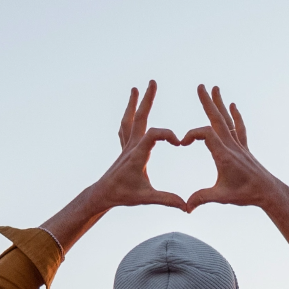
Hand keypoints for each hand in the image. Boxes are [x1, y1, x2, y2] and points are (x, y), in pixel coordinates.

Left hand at [84, 80, 190, 211]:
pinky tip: (130, 113)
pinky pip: (125, 129)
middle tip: (152, 82)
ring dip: (133, 104)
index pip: (153, 134)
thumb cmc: (123, 195)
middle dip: (146, 100)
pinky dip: (129, 118)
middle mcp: (131, 146)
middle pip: (139, 117)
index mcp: (138, 155)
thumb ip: (167, 200)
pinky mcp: (124, 149)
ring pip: (129, 120)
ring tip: (135, 89)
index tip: (179, 143)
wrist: (102, 195)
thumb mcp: (147, 198)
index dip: (167, 134)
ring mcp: (126, 146)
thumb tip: (186, 206)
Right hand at [180, 84, 288, 259]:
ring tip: (214, 88)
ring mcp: (238, 146)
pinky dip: (235, 115)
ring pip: (227, 120)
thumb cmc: (245, 194)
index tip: (182, 143)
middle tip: (200, 86)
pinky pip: (238, 128)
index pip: (206, 134)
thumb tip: (185, 206)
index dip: (192, 134)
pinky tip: (232, 105)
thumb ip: (201, 198)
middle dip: (207, 102)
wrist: (268, 192)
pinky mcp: (243, 148)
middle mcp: (232, 146)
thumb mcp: (220, 197)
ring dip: (219, 103)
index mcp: (224, 155)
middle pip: (217, 119)